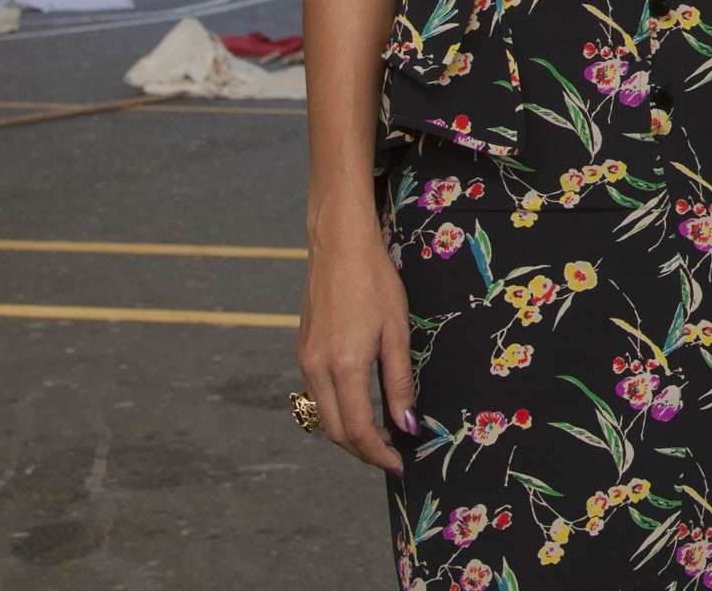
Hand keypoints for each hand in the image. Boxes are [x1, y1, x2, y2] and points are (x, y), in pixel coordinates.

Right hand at [295, 218, 413, 472]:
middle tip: (392, 458)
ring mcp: (305, 360)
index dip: (378, 454)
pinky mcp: (303, 350)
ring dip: (350, 433)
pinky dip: (338, 411)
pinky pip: (317, 394)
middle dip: (363, 451)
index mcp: (344, 365)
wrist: (338, 245)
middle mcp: (316, 368)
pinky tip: (361, 407)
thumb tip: (408, 426)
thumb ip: (400, 382)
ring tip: (381, 436)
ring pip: (323, 415)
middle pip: (335, 431)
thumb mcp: (397, 331)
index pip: (358, 429)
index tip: (399, 466)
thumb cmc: (375, 281)